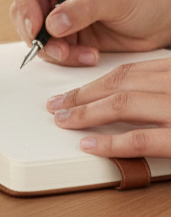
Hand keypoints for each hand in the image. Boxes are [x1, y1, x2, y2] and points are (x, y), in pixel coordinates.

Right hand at [8, 0, 170, 66]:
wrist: (162, 21)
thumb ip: (83, 8)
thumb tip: (53, 23)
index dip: (24, 3)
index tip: (37, 27)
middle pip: (23, 11)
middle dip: (38, 34)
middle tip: (60, 49)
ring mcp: (58, 13)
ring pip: (34, 34)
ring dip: (53, 50)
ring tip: (81, 55)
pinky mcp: (66, 34)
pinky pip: (51, 49)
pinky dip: (66, 58)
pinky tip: (89, 56)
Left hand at [47, 60, 170, 157]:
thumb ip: (159, 92)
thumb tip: (129, 101)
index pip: (129, 72)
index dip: (95, 83)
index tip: (74, 93)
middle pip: (120, 84)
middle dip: (82, 95)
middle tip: (58, 105)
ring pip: (122, 104)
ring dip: (86, 113)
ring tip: (64, 121)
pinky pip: (140, 139)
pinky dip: (111, 143)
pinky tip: (89, 145)